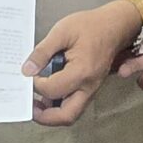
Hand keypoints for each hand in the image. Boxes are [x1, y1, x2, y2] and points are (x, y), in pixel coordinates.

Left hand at [24, 0, 139, 126]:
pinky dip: (59, 105)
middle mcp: (89, 86)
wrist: (115, 25)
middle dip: (45, 117)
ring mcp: (91, 89)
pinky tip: (47, 96)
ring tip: (35, 102)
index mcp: (82, 72)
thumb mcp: (62, 32)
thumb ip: (42, 52)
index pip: (52, 90)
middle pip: (67, 116)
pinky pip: (74, 104)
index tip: (28, 74)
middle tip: (29, 108)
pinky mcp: (90, 88)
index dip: (36, 85)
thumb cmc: (91, 26)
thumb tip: (27, 70)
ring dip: (52, 113)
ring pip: (71, 113)